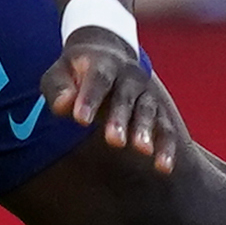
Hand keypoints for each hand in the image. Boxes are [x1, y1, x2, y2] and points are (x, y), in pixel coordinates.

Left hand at [41, 31, 183, 172]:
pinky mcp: (159, 110)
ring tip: (143, 151)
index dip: (90, 98)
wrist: (107, 57)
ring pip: (148, 111)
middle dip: (120, 118)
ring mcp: (146, 92)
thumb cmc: (76, 73)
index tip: (80, 120)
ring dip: (146, 131)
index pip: (98, 78)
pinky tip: (163, 167)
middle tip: (114, 141)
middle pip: (125, 97)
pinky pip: (166, 128)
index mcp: (104, 63)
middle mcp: (130, 76)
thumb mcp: (60, 74)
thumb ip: (58, 88)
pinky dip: (167, 147)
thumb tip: (63, 105)